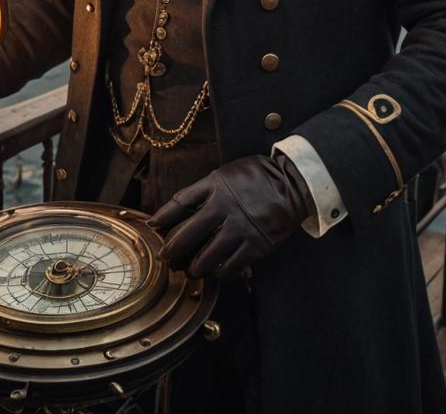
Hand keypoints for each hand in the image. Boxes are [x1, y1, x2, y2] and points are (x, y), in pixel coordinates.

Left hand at [149, 154, 313, 279]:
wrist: (292, 184)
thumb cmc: (257, 176)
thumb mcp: (227, 173)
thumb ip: (205, 189)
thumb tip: (180, 207)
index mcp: (216, 186)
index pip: (180, 203)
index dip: (163, 217)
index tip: (153, 225)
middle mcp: (225, 208)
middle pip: (187, 235)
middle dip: (172, 250)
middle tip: (166, 257)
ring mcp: (240, 229)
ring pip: (206, 257)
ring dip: (194, 267)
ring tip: (191, 269)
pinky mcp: (255, 246)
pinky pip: (229, 267)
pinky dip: (219, 272)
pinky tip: (215, 271)